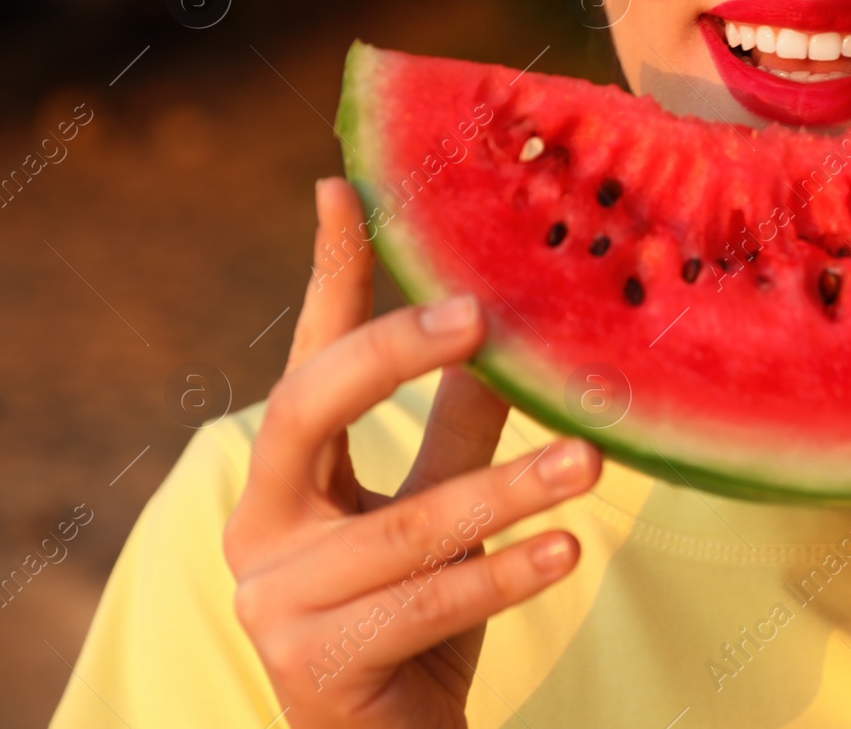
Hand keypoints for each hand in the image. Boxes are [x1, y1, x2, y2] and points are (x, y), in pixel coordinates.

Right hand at [223, 178, 600, 728]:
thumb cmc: (414, 606)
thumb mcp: (439, 501)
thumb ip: (460, 421)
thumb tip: (511, 323)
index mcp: (284, 472)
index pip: (307, 356)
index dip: (327, 274)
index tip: (343, 185)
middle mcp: (259, 524)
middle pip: (304, 409)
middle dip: (392, 354)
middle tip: (481, 315)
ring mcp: (276, 598)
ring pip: (405, 524)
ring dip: (506, 489)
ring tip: (591, 463)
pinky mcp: (316, 664)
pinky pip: (426, 603)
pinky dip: (502, 573)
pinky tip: (565, 549)